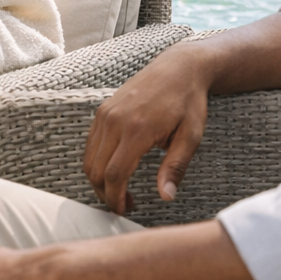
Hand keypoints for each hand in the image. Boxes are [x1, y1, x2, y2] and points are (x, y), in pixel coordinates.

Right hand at [83, 41, 215, 214]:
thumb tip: (166, 197)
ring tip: (121, 191)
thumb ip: (175, 167)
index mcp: (137, 128)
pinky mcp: (103, 110)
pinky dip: (97, 163)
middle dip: (106, 194)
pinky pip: (91, 144)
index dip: (115, 198)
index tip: (124, 212)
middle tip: (125, 206)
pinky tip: (115, 170)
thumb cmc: (189, 102)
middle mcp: (115, 120)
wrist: (179, 68)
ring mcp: (105, 113)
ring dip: (99, 180)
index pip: (115, 174)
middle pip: (96, 170)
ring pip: (89, 159)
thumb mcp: (191, 136)